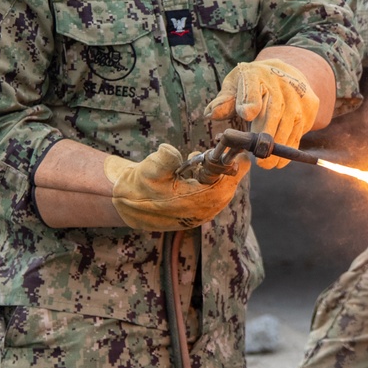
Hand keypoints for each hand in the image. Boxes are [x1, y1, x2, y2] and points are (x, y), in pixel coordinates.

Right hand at [103, 144, 246, 230]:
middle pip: (226, 192)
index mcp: (190, 204)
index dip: (233, 171)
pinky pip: (213, 199)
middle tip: (228, 154)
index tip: (240, 155)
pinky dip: (212, 184)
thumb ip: (162, 160)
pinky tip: (199, 173)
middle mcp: (198, 214)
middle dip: (228, 172)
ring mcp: (198, 216)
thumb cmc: (138, 185)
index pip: (223, 189)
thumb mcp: (147, 170)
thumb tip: (171, 151)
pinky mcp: (196, 215)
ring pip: (221, 196)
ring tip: (206, 162)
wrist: (127, 204)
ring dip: (220, 178)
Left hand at [204, 57, 319, 169]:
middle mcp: (280, 81)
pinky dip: (291, 146)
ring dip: (280, 145)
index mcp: (255, 74)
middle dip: (267, 133)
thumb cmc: (252, 85)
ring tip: (267, 164)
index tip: (246, 115)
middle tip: (258, 156)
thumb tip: (212, 114)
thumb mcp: (234, 87)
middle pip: (275, 108)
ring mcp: (298, 93)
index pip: (252, 85)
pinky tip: (280, 162)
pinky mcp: (310, 105)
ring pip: (291, 122)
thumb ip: (224, 101)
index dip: (250, 100)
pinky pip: (301, 129)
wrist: (283, 74)